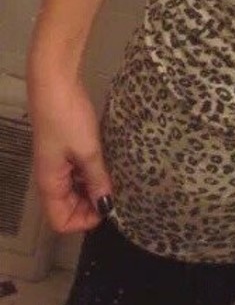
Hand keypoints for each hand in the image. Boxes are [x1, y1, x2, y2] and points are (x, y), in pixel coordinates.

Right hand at [28, 68, 114, 232]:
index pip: (61, 221)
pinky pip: (76, 173)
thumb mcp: (87, 150)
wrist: (55, 83)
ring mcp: (56, 163)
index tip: (108, 206)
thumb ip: (97, 179)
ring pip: (73, 190)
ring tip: (114, 179)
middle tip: (116, 192)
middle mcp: (50, 178)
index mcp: (50, 184)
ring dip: (92, 189)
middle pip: (67, 208)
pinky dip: (89, 174)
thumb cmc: (68, 118)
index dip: (84, 221)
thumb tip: (107, 205)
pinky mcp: (64, 149)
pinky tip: (106, 164)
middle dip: (90, 206)